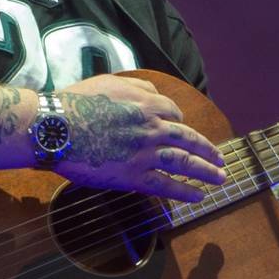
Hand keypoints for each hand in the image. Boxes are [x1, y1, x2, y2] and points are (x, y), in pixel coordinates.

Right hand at [53, 74, 225, 201]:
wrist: (57, 127)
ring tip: (220, 178)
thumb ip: (136, 86)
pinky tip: (199, 197)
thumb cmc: (76, 103)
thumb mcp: (109, 82)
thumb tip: (154, 92)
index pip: (174, 113)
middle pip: (189, 139)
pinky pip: (166, 185)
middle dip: (208, 150)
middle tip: (221, 159)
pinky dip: (186, 192)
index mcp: (146, 103)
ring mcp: (145, 153)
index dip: (181, 121)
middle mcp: (152, 128)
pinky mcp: (134, 176)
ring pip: (185, 162)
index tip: (184, 129)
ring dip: (206, 171)